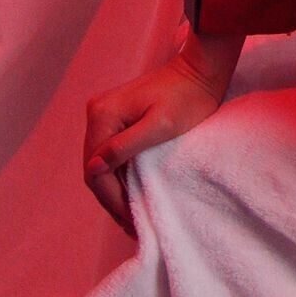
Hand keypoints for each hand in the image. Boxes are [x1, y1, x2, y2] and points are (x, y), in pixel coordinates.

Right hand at [82, 43, 236, 239]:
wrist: (201, 70)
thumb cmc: (188, 97)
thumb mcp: (160, 126)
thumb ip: (125, 147)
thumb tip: (94, 168)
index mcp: (103, 115)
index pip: (95, 169)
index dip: (111, 199)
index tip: (131, 221)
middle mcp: (97, 112)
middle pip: (95, 167)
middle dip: (111, 199)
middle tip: (131, 226)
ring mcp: (105, 113)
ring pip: (101, 162)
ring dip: (114, 189)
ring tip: (132, 216)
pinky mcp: (117, 116)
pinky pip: (111, 152)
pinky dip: (120, 174)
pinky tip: (132, 192)